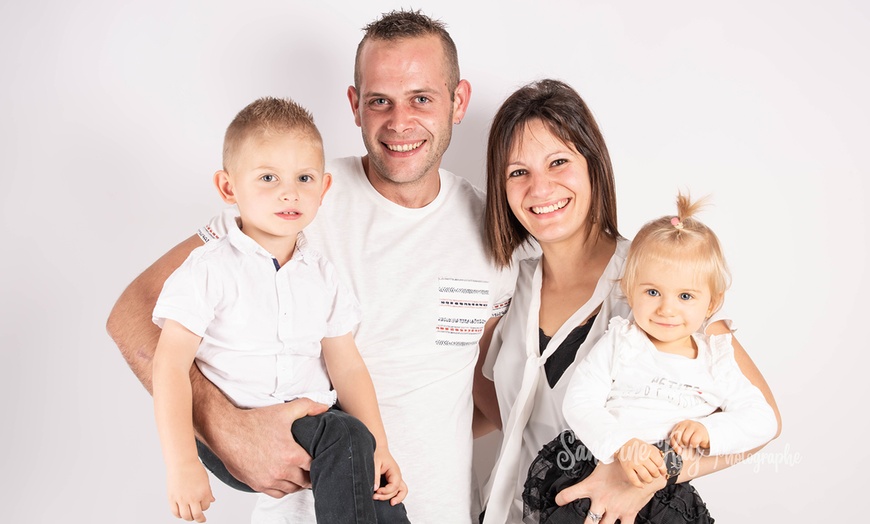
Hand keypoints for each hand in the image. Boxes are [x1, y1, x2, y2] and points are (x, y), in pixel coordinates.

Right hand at [166, 461, 214, 521]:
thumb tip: (212, 501)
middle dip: (200, 518)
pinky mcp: (172, 498)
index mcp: (204, 492)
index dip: (205, 507)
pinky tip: (181, 513)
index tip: (204, 506)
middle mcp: (193, 497)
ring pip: (186, 516)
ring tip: (190, 516)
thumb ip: (208, 492)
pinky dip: (179, 515)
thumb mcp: (205, 480)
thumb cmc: (194, 468)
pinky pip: (175, 512)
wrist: (181, 461)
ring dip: (189, 518)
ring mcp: (182, 498)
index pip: (206, 506)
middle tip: (201, 519)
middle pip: (197, 515)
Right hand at [208, 397, 327, 497]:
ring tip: (301, 475)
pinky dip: (284, 489)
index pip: (313, 466)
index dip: (318, 462)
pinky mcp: (257, 485)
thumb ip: (307, 407)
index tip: (319, 458)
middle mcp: (281, 471)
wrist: (227, 432)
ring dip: (298, 483)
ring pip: (292, 489)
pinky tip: (286, 481)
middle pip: (305, 481)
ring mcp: (268, 480)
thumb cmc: (253, 422)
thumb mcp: (284, 411)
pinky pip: (277, 494)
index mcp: (291, 455)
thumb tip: (324, 408)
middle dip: (310, 474)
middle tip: (311, 468)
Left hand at [372, 448, 407, 504]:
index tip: (376, 491)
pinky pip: (398, 490)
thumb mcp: (374, 463)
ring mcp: (396, 478)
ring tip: (388, 503)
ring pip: (402, 491)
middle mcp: (397, 475)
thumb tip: (375, 488)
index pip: (395, 485)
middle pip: (398, 490)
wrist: (378, 448)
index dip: (386, 491)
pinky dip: (395, 496)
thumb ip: (375, 476)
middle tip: (374, 496)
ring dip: (395, 498)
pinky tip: (388, 500)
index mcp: (394, 471)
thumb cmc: (377, 453)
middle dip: (386, 496)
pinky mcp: (392, 481)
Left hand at [555, 460, 662, 523]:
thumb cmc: (625, 464)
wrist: (646, 470)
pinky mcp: (628, 513)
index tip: (558, 501)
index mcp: (593, 487)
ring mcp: (616, 508)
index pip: (571, 493)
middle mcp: (603, 500)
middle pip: (589, 520)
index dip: (562, 498)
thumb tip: (590, 449)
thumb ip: (595, 463)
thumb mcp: (605, 461)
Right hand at [615, 438, 664, 487]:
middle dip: (656, 475)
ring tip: (649, 479)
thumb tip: (663, 467)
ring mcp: (634, 463)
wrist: (623, 443)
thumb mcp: (649, 446)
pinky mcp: (627, 468)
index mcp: (648, 451)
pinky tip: (642, 485)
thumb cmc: (638, 446)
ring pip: (646, 476)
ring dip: (649, 480)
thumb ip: (657, 455)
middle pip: (654, 471)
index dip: (663, 469)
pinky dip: (639, 485)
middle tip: (655, 474)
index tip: (662, 472)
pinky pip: (634, 479)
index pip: (660, 463)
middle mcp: (642, 457)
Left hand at [669, 420, 709, 453]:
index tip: (678, 450)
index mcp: (680, 424)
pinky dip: (694, 445)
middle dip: (681, 444)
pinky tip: (696, 444)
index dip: (674, 444)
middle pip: (677, 436)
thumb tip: (677, 450)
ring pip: (685, 439)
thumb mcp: (684, 437)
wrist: (707, 434)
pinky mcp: (700, 431)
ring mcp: (693, 426)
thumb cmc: (694, 436)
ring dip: (688, 444)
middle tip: (686, 446)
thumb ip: (678, 441)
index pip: (673, 435)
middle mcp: (686, 423)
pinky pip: (693, 441)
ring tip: (691, 444)